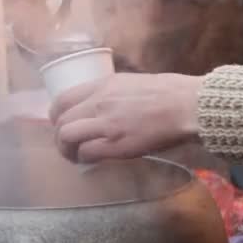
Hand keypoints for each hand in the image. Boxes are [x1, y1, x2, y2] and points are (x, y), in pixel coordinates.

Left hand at [50, 73, 202, 162]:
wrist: (186, 105)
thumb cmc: (168, 92)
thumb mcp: (132, 82)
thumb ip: (112, 92)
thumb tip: (104, 103)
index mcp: (103, 85)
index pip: (62, 98)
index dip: (55, 115)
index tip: (60, 123)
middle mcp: (99, 102)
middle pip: (61, 120)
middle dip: (58, 135)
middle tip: (66, 145)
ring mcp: (106, 124)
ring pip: (66, 136)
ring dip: (66, 149)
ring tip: (74, 156)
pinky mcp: (115, 144)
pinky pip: (86, 153)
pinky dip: (83, 158)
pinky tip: (90, 160)